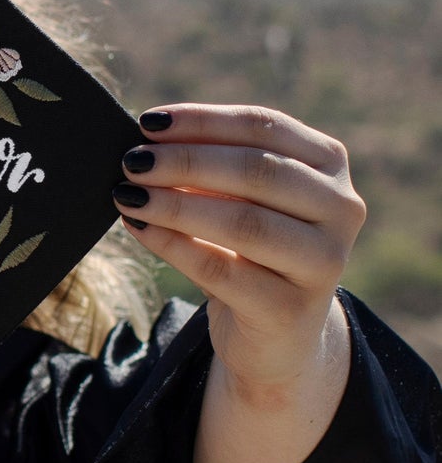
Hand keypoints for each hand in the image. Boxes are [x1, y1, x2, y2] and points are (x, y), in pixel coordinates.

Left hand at [112, 105, 366, 462]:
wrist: (277, 341)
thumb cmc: (239, 250)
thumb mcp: (230, 201)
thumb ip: (200, 165)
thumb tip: (125, 136)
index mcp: (325, 168)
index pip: (267, 127)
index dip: (202, 122)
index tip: (142, 120)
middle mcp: (339, 212)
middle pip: (259, 172)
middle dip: (184, 163)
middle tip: (123, 160)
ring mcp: (323, 267)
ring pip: (249, 222)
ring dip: (177, 205)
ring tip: (123, 195)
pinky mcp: (292, 314)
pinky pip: (229, 275)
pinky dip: (179, 249)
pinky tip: (139, 232)